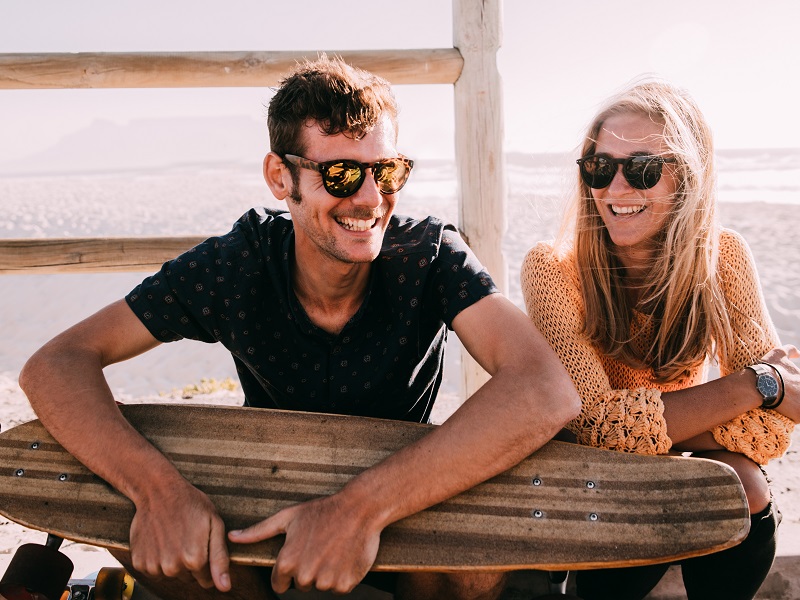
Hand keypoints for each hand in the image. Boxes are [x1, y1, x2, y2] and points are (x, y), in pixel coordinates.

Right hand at [129, 480, 230, 590]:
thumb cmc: (190, 505)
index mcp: (195, 560)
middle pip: (188, 578)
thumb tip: (224, 587)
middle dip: (191, 562)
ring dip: (173, 561)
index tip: (203, 546)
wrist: (158, 491)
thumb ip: (220, 559)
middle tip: (188, 537)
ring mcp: (154, 565)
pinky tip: (160, 539)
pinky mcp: (139, 562)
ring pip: (171, 575)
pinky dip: (157, 559)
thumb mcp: (214, 525)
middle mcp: (173, 567)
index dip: (207, 564)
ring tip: (174, 536)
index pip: (207, 581)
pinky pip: (154, 570)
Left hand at [228, 493, 380, 593]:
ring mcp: (326, 581)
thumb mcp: (288, 517)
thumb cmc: (322, 511)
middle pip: (301, 586)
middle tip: (320, 547)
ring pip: (321, 586)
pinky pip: (339, 588)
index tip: (302, 552)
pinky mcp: (345, 584)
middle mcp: (305, 575)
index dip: (290, 569)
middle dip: (308, 570)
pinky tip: (344, 556)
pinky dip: (343, 575)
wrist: (359, 508)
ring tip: (333, 549)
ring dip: (326, 573)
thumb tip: (232, 537)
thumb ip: (258, 532)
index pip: (279, 584)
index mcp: (287, 562)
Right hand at [761, 345, 799, 421]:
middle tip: (784, 394)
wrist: (760, 384)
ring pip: (799, 405)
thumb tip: (799, 353)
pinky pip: (799, 417)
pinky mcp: (799, 415)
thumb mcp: (778, 353)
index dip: (795, 385)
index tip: (787, 386)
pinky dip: (793, 415)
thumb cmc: (768, 369)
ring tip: (783, 403)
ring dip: (795, 404)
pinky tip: (782, 411)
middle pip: (799, 393)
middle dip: (795, 394)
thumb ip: (790, 350)